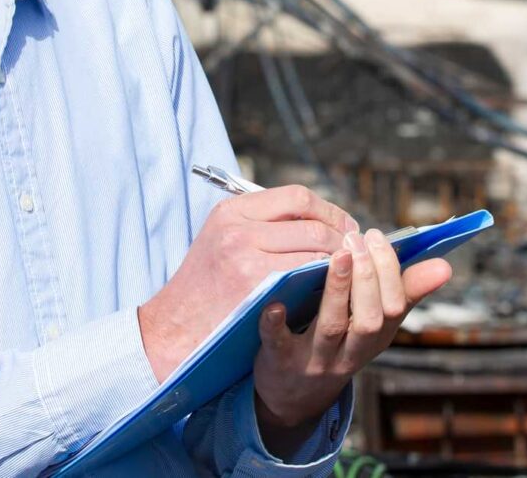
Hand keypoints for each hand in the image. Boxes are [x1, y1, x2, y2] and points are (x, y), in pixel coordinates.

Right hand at [139, 185, 357, 381]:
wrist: (174, 329)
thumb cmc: (205, 287)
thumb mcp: (222, 239)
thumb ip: (262, 224)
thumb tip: (318, 221)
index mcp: (232, 211)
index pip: (297, 196)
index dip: (328, 211)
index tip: (343, 226)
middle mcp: (239, 228)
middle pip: (312, 222)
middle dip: (341, 237)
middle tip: (353, 251)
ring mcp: (247, 258)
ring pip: (315, 248)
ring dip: (337, 260)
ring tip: (343, 270)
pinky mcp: (257, 288)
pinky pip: (307, 276)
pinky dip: (324, 280)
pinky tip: (329, 289)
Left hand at [251, 229, 451, 451]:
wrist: (293, 396)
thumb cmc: (339, 345)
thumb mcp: (375, 325)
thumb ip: (405, 292)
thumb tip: (445, 265)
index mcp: (376, 337)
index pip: (395, 307)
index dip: (389, 271)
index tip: (377, 236)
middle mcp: (350, 352)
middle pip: (369, 320)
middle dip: (368, 278)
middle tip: (357, 239)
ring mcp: (316, 359)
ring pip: (333, 327)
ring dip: (338, 290)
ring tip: (338, 255)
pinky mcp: (281, 362)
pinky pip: (279, 345)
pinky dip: (277, 325)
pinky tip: (275, 304)